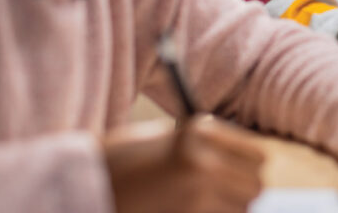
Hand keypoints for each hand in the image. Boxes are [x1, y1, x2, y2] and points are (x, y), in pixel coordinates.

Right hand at [104, 117, 264, 212]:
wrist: (80, 187)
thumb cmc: (121, 161)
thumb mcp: (164, 138)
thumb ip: (204, 144)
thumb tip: (246, 162)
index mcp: (199, 132)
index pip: (257, 155)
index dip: (249, 165)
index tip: (240, 171)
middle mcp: (202, 162)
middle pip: (255, 185)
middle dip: (242, 190)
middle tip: (223, 192)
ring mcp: (195, 196)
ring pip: (241, 210)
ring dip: (228, 209)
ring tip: (199, 202)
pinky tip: (188, 211)